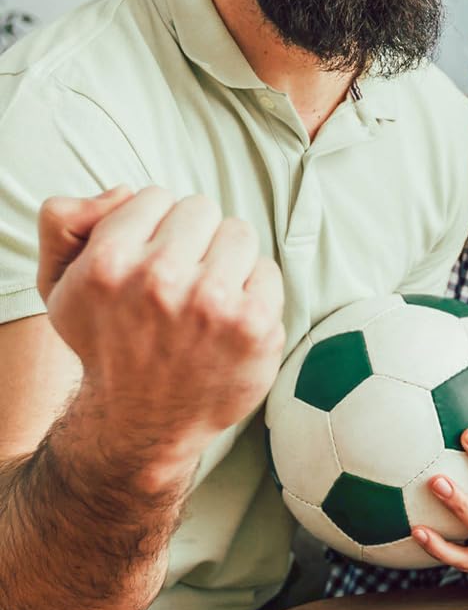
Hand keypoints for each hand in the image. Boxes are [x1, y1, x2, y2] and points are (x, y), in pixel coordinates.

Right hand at [40, 186, 285, 462]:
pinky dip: (254, 290)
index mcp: (108, 263)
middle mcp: (160, 280)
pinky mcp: (255, 324)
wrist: (144, 419)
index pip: (154, 196)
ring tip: (204, 298)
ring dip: (226, 260)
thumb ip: (66, 220)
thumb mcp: (58, 282)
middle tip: (178, 281)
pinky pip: (267, 270)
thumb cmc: (107, 340)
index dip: (152, 226)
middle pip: (201, 209)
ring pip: (238, 232)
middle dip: (192, 239)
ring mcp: (213, 303)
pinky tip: (228, 320)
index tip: (146, 260)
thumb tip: (124, 190)